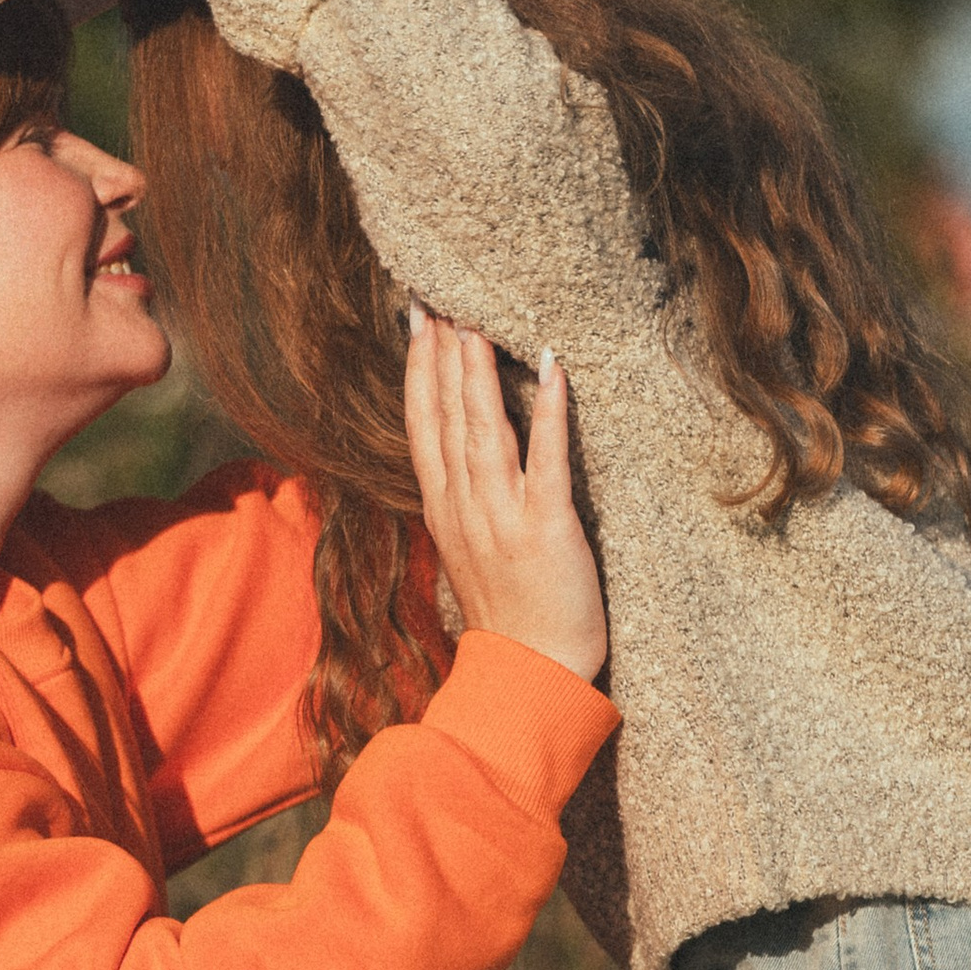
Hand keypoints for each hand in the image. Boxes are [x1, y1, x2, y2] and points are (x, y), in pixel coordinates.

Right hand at [406, 314, 607, 683]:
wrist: (532, 672)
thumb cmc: (511, 612)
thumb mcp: (470, 548)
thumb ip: (464, 496)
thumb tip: (463, 451)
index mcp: (444, 507)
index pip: (423, 424)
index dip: (419, 369)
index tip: (417, 320)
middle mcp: (465, 505)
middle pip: (446, 416)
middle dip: (442, 354)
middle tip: (440, 297)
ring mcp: (502, 515)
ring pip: (483, 430)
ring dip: (478, 373)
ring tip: (476, 322)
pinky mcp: (546, 526)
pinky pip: (546, 460)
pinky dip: (548, 413)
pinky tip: (552, 371)